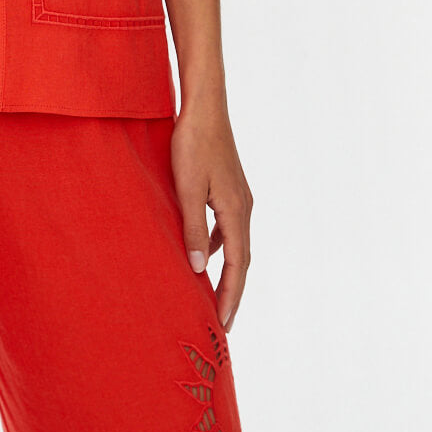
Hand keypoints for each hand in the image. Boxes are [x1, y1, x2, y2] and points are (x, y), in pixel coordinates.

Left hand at [170, 99, 252, 330]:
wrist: (205, 106)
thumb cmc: (192, 145)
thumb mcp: (187, 189)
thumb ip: (192, 230)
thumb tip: (198, 269)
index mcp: (236, 211)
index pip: (237, 266)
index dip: (230, 296)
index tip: (223, 324)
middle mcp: (243, 207)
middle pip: (241, 259)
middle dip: (232, 292)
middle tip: (223, 322)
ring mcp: (239, 196)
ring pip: (236, 243)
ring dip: (228, 270)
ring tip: (215, 294)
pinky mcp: (229, 187)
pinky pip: (228, 227)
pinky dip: (221, 247)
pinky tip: (206, 251)